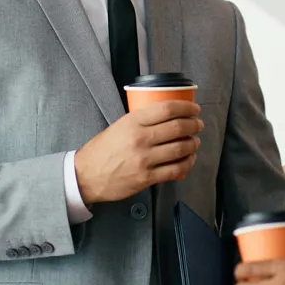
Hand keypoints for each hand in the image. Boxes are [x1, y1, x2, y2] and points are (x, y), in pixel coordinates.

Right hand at [74, 101, 202, 203]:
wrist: (86, 175)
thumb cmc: (102, 149)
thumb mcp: (119, 125)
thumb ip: (141, 120)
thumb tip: (167, 116)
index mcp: (133, 122)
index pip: (167, 109)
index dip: (186, 107)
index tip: (194, 108)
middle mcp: (140, 139)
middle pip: (178, 127)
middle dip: (194, 125)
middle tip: (198, 125)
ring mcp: (144, 159)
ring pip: (180, 148)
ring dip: (193, 144)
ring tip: (195, 142)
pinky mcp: (146, 178)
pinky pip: (175, 170)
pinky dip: (187, 164)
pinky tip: (189, 159)